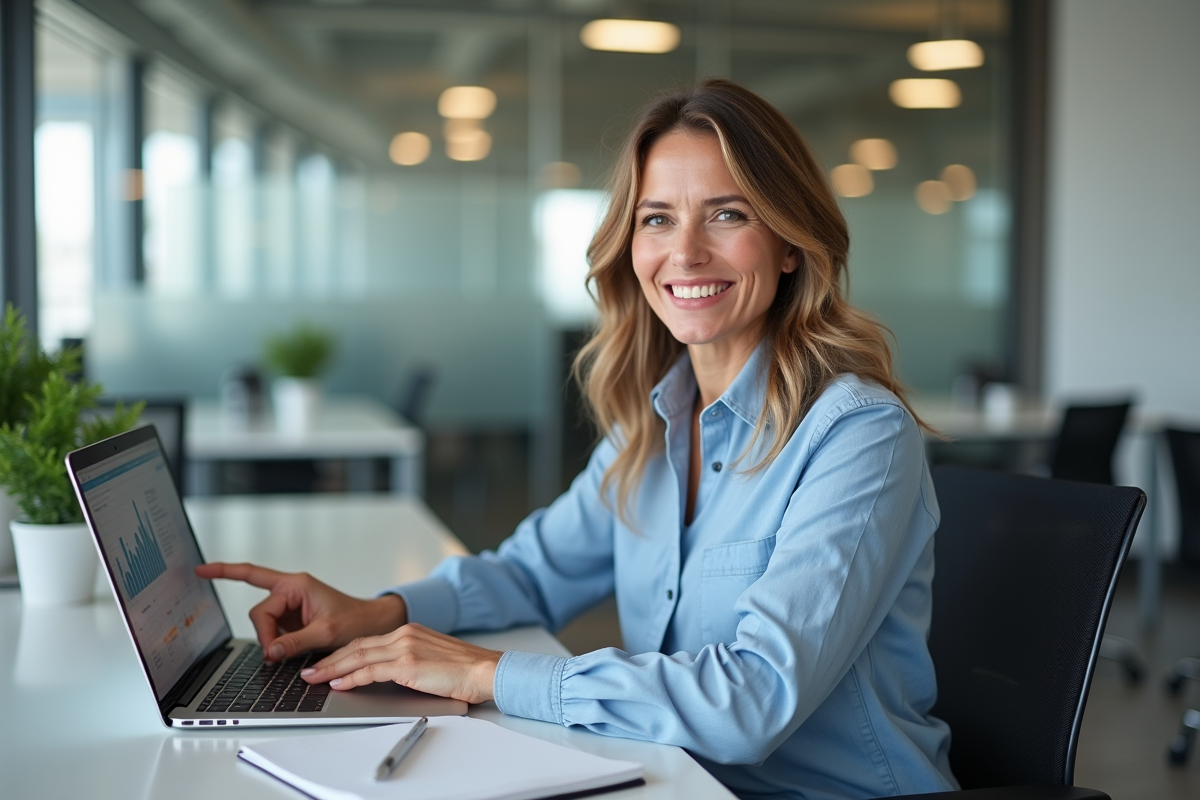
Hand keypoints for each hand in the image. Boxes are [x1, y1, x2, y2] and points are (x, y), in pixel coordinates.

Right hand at [195, 562, 407, 660]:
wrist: (373, 626)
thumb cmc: (356, 621)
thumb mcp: (326, 633)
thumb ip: (295, 642)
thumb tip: (270, 652)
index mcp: (295, 584)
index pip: (252, 576)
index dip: (224, 572)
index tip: (200, 570)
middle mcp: (290, 591)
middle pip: (259, 613)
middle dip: (266, 635)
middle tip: (279, 655)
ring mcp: (291, 606)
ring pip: (265, 625)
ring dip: (274, 640)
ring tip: (297, 648)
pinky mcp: (293, 620)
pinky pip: (274, 632)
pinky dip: (279, 643)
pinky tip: (292, 649)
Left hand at [301, 623, 501, 704]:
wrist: (485, 670)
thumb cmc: (465, 670)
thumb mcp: (432, 659)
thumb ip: (410, 661)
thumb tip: (387, 677)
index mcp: (410, 631)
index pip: (367, 641)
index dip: (343, 652)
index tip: (326, 662)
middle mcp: (405, 634)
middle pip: (357, 645)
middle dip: (330, 659)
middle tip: (310, 670)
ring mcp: (405, 647)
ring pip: (358, 656)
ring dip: (333, 668)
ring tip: (315, 678)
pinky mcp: (408, 663)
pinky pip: (371, 670)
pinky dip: (351, 677)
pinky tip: (339, 683)